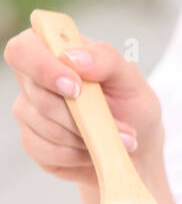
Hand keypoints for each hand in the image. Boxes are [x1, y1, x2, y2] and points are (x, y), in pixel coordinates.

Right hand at [4, 27, 162, 188]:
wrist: (136, 142)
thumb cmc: (129, 102)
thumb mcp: (130, 76)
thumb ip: (106, 59)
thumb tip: (74, 58)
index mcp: (51, 50)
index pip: (24, 50)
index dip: (43, 68)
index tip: (75, 87)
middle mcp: (33, 80)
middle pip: (39, 96)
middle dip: (81, 114)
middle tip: (116, 122)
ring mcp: (29, 113)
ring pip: (46, 127)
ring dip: (86, 135)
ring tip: (113, 135)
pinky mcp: (33, 143)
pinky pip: (49, 152)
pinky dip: (80, 153)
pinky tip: (95, 148)